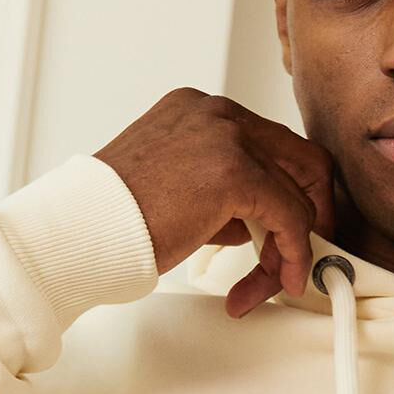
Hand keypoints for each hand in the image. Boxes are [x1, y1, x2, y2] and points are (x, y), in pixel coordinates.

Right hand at [95, 89, 338, 317]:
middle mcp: (218, 112)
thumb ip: (223, 193)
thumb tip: (261, 223)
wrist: (82, 229)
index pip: (275, 144)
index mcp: (200, 110)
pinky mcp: (235, 172)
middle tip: (299, 257)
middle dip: (311, 215)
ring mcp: (228, 136)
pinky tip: (276, 280)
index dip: (295, 192)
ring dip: (291, 247)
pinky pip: (290, 216)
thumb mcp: (177, 190)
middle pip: (303, 159)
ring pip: (298, 193)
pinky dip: (292, 253)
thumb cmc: (116, 219)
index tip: (291, 231)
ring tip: (269, 282)